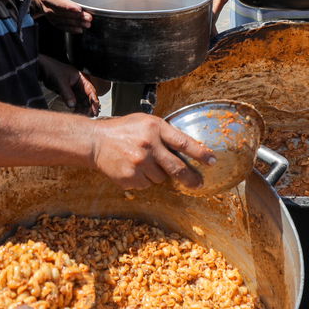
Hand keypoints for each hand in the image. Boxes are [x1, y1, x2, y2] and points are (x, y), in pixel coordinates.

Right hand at [31, 0, 91, 32]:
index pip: (56, 1)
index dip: (66, 6)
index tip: (78, 8)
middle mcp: (46, 7)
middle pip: (61, 13)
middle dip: (75, 17)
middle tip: (89, 17)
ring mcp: (49, 15)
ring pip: (63, 21)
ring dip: (75, 24)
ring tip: (88, 23)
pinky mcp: (53, 20)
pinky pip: (61, 26)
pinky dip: (70, 29)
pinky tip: (80, 30)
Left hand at [37, 54, 99, 115]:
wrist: (44, 69)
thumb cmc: (54, 70)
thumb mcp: (61, 81)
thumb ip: (67, 93)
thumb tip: (72, 105)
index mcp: (82, 79)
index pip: (91, 91)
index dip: (94, 101)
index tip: (96, 109)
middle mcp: (80, 85)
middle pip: (88, 98)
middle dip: (89, 107)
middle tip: (90, 116)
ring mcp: (75, 90)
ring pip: (82, 102)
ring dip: (83, 109)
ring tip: (82, 116)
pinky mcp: (70, 94)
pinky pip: (75, 103)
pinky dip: (76, 108)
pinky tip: (75, 114)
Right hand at [89, 113, 212, 190]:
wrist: (96, 141)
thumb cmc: (123, 130)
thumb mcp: (145, 122)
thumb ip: (164, 133)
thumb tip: (188, 150)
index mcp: (154, 128)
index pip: (183, 143)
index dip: (200, 153)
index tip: (212, 161)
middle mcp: (148, 145)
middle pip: (177, 168)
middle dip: (190, 178)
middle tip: (198, 183)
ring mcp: (139, 163)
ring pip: (161, 178)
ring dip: (157, 174)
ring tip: (142, 162)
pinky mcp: (130, 177)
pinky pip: (146, 185)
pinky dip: (143, 179)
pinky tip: (133, 168)